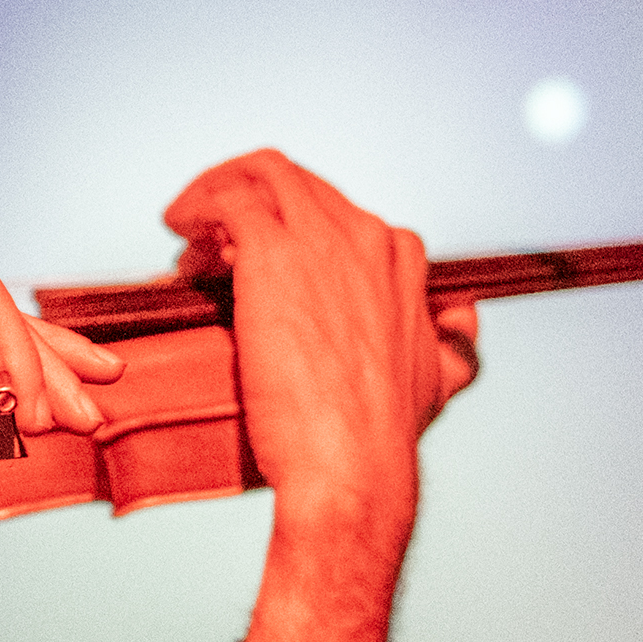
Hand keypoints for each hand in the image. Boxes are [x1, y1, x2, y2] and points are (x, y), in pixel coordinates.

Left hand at [161, 152, 470, 533]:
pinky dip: (197, 205)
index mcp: (400, 258)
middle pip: (296, 185)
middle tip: (210, 249)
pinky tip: (179, 234)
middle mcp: (366, 237)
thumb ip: (457, 346)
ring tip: (190, 234)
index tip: (262, 264)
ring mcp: (319, 241)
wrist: (351, 467)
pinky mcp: (271, 253)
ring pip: (261, 174)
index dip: (294, 229)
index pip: (339, 211)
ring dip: (219, 193)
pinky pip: (225, 200)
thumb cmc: (383, 437)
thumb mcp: (441, 382)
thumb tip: (463, 321)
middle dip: (251, 207)